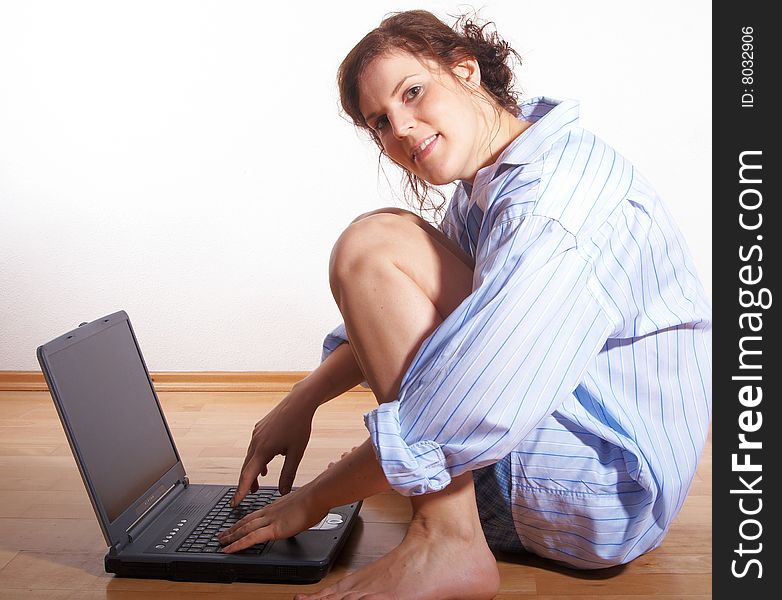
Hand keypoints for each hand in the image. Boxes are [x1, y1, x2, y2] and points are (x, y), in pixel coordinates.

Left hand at [218, 485, 327, 552]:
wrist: (318, 495)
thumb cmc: (315, 499)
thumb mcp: (303, 505)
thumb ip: (298, 509)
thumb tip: (303, 512)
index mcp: (276, 506)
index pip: (256, 515)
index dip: (244, 521)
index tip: (238, 525)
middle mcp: (270, 511)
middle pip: (246, 521)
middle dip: (233, 529)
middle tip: (222, 535)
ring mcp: (270, 519)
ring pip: (245, 529)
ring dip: (231, 536)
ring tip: (221, 542)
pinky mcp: (274, 529)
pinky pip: (251, 538)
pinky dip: (238, 544)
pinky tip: (229, 549)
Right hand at [232, 386, 318, 506]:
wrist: (299, 402)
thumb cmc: (299, 426)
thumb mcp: (296, 454)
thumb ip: (288, 474)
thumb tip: (283, 492)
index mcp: (264, 450)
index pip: (248, 476)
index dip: (240, 491)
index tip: (234, 502)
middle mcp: (256, 442)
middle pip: (247, 467)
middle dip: (246, 483)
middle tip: (246, 496)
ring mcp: (257, 434)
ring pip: (251, 457)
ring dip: (253, 470)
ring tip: (258, 482)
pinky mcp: (259, 428)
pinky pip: (255, 447)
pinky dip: (257, 458)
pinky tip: (265, 463)